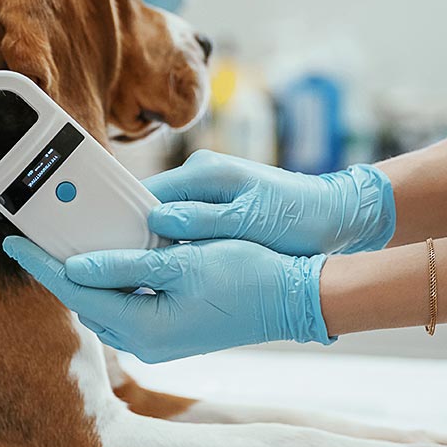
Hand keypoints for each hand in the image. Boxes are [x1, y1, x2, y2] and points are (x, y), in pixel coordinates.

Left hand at [3, 235, 331, 362]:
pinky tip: (110, 257)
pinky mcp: (172, 330)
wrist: (295, 298)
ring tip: (65, 242)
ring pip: (105, 304)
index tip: (14, 242)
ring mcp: (160, 339)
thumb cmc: (246, 276)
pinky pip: (127, 305)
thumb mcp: (183, 264)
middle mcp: (146, 341)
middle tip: (35, 237)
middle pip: (86, 301)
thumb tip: (75, 266)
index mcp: (145, 328)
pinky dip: (113, 281)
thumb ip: (126, 266)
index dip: (43, 265)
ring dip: (86, 275)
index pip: (77, 293)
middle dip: (59, 269)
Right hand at [145, 150, 394, 255]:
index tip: (110, 251)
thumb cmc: (296, 218)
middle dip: (138, 236)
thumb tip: (158, 219)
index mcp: (204, 171)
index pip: (147, 193)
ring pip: (167, 219)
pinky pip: (184, 226)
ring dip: (157, 244)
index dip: (126, 222)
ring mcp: (209, 191)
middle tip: (124, 270)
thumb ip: (203, 220)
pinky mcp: (218, 207)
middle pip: (152, 206)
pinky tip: (171, 270)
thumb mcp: (249, 222)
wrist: (335, 216)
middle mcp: (201, 176)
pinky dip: (176, 246)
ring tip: (143, 274)